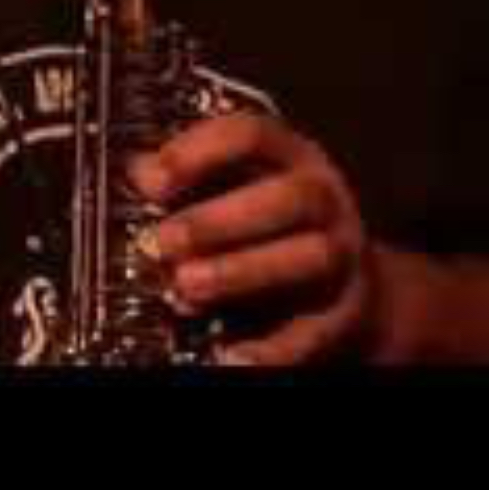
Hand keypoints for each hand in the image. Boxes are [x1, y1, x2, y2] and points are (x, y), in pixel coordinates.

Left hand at [130, 112, 376, 365]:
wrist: (348, 279)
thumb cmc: (273, 219)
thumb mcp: (237, 182)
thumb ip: (190, 175)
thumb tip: (140, 174)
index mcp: (291, 155)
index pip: (252, 135)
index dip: (199, 152)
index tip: (152, 182)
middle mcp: (323, 198)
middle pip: (288, 198)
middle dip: (219, 221)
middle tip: (163, 242)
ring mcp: (342, 253)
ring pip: (309, 258)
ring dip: (242, 272)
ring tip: (185, 287)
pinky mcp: (346, 311)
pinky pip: (313, 331)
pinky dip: (270, 347)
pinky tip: (228, 354)